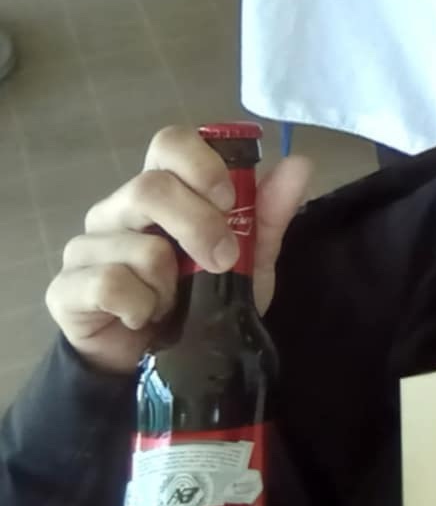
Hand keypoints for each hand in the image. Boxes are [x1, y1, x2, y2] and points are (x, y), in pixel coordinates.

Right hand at [46, 127, 312, 375]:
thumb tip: (299, 164)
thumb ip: (269, 214)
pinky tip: (144, 317)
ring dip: (171, 281)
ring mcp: (86, 246)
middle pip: (149, 188)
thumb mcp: (248, 260)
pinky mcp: (65, 288)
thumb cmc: (199, 300)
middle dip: (199, 226)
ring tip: (174, 300)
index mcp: (160, 190)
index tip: (229, 200)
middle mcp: (116, 209)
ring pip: (137, 245)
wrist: (154, 362)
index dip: (202, 164)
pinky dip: (141, 306)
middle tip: (221, 260)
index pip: (169, 142)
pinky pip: (110, 284)